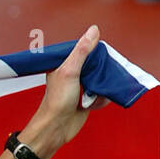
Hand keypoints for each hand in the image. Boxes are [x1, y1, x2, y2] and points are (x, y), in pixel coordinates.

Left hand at [21, 25, 112, 158]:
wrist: (56, 128)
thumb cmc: (57, 101)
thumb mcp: (70, 70)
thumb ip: (82, 51)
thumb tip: (94, 30)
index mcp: (64, 64)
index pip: (84, 49)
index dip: (94, 51)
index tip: (99, 56)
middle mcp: (72, 74)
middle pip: (96, 64)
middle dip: (102, 70)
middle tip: (99, 76)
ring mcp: (81, 87)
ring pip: (101, 79)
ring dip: (103, 86)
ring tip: (94, 93)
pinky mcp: (87, 100)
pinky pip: (102, 94)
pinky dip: (102, 99)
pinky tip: (94, 104)